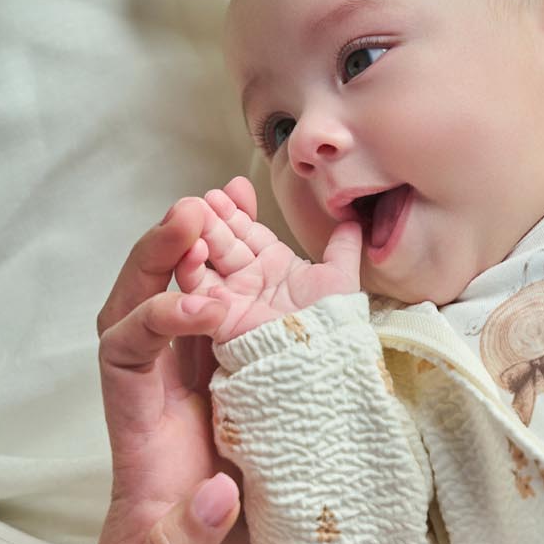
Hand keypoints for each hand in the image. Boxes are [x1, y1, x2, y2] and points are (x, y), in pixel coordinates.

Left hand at [34, 180, 253, 543]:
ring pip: (183, 318)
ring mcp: (187, 415)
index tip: (202, 304)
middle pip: (141, 312)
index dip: (153, 316)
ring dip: (201, 261)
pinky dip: (240, 297)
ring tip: (234, 202)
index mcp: (137, 449)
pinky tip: (268, 261)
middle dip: (163, 255)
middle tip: (204, 204)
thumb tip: (219, 495)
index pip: (123, 355)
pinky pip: (225, 346)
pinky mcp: (222, 424)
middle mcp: (156, 416)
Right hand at [173, 185, 362, 342]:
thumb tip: (352, 221)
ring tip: (195, 212)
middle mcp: (250, 280)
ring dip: (198, 236)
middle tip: (205, 198)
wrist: (326, 355)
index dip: (239, 210)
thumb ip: (343, 248)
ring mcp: (232, 298)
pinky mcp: (219, 318)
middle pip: (225, 242)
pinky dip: (191, 268)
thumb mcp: (340, 277)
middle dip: (214, 218)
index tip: (230, 188)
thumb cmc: (334, 319)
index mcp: (275, 267)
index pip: (250, 231)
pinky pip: (198, 291)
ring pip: (207, 261)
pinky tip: (193, 247)